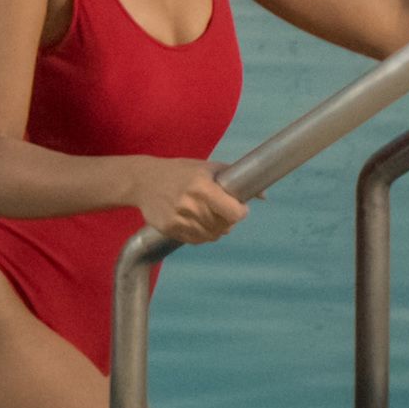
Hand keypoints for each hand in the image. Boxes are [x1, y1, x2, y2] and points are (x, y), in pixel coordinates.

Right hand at [127, 158, 246, 244]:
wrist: (144, 181)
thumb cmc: (179, 171)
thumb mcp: (206, 167)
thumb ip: (234, 178)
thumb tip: (264, 195)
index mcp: (202, 187)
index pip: (234, 213)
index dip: (240, 212)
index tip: (239, 208)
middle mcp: (191, 204)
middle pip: (224, 226)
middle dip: (228, 220)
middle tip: (224, 211)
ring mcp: (179, 219)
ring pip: (211, 235)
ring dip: (216, 229)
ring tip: (210, 216)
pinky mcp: (170, 229)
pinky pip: (196, 240)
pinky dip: (202, 234)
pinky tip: (198, 222)